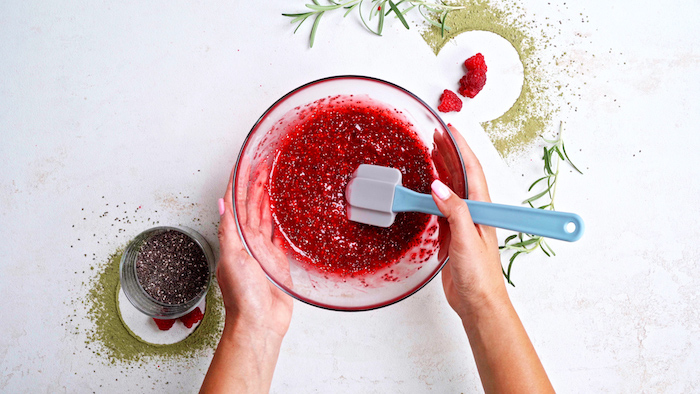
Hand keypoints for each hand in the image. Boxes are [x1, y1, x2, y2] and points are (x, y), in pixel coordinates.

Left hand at [201, 166, 292, 393]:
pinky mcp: (276, 260)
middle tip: (260, 164)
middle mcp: (247, 241)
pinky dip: (276, 220)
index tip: (242, 164)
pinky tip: (278, 211)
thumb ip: (229, 231)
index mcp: (235, 238)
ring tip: (268, 179)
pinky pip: (276, 235)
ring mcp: (262, 250)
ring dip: (264, 197)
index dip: (238, 183)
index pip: (234, 203)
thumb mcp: (232, 259)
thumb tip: (221, 203)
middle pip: (250, 205)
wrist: (259, 323)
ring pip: (262, 216)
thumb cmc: (243, 297)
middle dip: (253, 184)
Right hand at [432, 126, 553, 392]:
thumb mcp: (467, 240)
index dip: (462, 148)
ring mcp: (464, 223)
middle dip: (450, 153)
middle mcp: (474, 212)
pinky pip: (442, 208)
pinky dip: (434, 195)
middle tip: (435, 135)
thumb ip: (454, 212)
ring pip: (451, 190)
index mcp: (482, 209)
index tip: (450, 129)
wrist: (478, 304)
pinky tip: (426, 190)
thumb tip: (438, 187)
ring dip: (442, 171)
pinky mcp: (453, 236)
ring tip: (430, 153)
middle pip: (462, 175)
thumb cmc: (480, 276)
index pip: (473, 170)